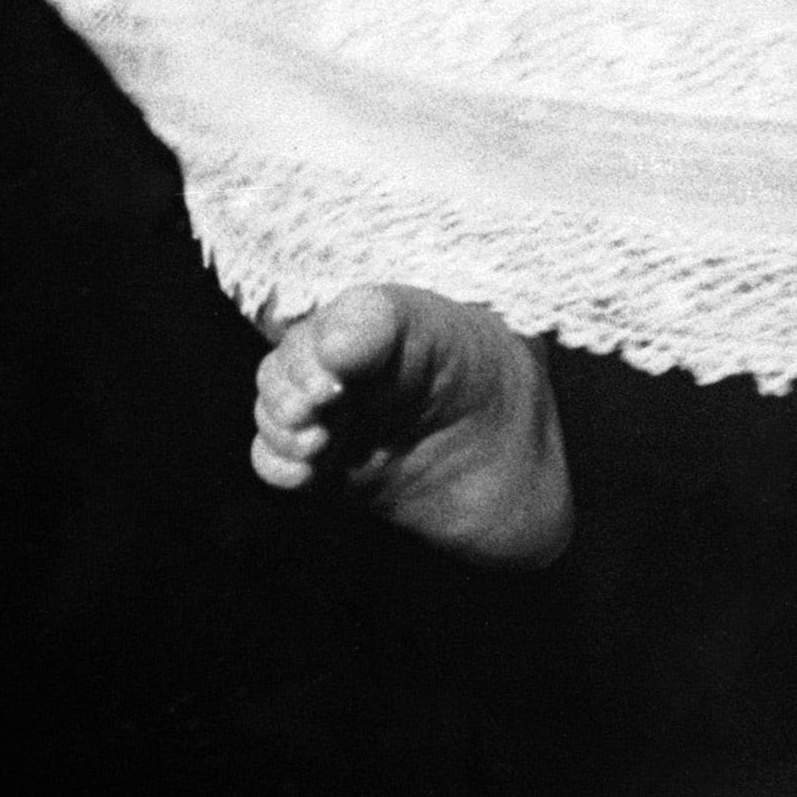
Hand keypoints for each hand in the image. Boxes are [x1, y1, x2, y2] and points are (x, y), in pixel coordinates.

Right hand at [250, 286, 574, 562]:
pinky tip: (303, 471)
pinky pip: (276, 454)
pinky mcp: (329, 460)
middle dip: (292, 381)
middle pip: (294, 356)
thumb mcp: (473, 349)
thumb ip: (409, 333)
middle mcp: (359, 360)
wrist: (520, 481)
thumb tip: (336, 341)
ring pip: (277, 401)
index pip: (343, 316)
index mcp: (397, 319)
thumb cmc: (506, 396)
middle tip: (317, 406)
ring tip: (315, 442)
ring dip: (280, 420)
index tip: (337, 367)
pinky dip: (276, 460)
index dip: (327, 338)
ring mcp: (340, 410)